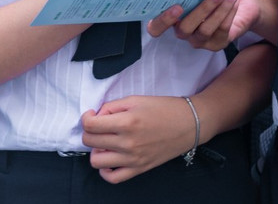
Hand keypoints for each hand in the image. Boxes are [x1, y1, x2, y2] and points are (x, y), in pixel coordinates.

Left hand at [81, 95, 196, 183]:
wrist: (191, 123)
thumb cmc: (166, 108)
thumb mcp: (138, 99)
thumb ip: (113, 106)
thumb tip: (97, 117)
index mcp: (127, 122)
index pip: (90, 125)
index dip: (86, 118)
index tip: (92, 115)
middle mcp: (128, 142)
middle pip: (90, 141)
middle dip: (91, 131)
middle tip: (101, 125)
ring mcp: (133, 158)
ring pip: (96, 160)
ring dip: (96, 149)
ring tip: (106, 142)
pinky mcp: (139, 168)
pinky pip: (112, 178)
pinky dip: (105, 170)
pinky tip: (110, 159)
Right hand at [147, 0, 259, 50]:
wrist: (244, 0)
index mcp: (173, 16)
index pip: (156, 27)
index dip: (162, 20)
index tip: (177, 7)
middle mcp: (183, 30)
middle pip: (183, 29)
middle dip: (200, 11)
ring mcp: (199, 39)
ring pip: (204, 31)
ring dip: (218, 10)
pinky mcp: (217, 43)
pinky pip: (221, 31)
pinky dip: (229, 13)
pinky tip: (234, 0)